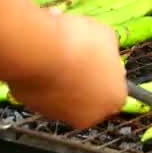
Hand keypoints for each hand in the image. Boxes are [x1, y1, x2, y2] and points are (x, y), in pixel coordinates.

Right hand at [9, 11, 127, 128]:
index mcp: (115, 99)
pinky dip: (43, 81)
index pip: (116, 89)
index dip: (107, 72)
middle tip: (78, 58)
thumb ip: (109, 52)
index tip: (99, 58)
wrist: (41, 52)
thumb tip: (102, 54)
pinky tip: (41, 62)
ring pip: (66, 97)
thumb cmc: (82, 44)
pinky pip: (43, 93)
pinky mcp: (35, 109)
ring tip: (56, 57)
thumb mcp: (107, 36)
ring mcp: (61, 115)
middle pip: (92, 97)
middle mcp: (91, 115)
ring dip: (64, 81)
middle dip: (86, 80)